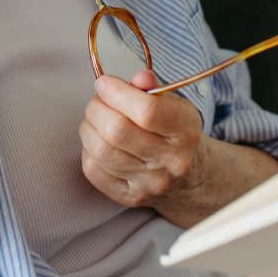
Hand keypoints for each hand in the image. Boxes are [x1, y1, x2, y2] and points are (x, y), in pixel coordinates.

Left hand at [78, 69, 206, 210]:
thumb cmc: (174, 133)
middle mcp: (171, 161)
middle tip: (99, 100)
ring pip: (101, 150)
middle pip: (117, 131)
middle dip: (97, 108)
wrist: (189, 177)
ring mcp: (150, 183)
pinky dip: (88, 150)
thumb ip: (154, 88)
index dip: (117, 92)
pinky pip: (93, 169)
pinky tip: (98, 141)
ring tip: (97, 119)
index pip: (147, 111)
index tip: (105, 83)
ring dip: (89, 127)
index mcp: (185, 131)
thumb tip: (139, 78)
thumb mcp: (174, 104)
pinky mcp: (129, 197)